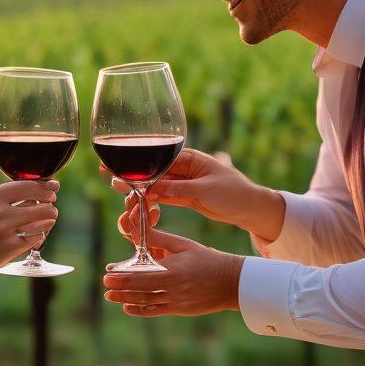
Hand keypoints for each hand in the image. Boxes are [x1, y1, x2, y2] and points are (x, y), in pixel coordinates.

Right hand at [0, 181, 58, 284]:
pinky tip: (35, 237)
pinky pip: (37, 237)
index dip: (45, 187)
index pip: (28, 185)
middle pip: (42, 202)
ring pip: (44, 220)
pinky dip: (39, 237)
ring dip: (49, 220)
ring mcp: (5, 230)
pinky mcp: (11, 247)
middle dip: (50, 205)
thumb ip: (5, 197)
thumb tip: (39, 188)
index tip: (53, 189)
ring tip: (48, 221)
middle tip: (51, 208)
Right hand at [103, 148, 284, 241]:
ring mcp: (183, 182)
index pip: (157, 159)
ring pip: (155, 185)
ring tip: (125, 198)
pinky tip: (141, 206)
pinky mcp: (185, 196)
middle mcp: (183, 167)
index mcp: (189, 157)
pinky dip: (152, 201)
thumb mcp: (205, 190)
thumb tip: (152, 189)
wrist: (250, 208)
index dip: (135, 164)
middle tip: (114, 184)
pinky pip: (163, 196)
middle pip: (152, 171)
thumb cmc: (233, 193)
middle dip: (133, 178)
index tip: (115, 168)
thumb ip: (177, 189)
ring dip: (141, 192)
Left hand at [103, 231, 243, 317]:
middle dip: (120, 288)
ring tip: (110, 298)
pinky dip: (141, 310)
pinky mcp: (180, 309)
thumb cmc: (206, 258)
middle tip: (105, 286)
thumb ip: (160, 240)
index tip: (108, 273)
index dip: (123, 275)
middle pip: (140, 289)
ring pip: (146, 301)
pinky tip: (128, 308)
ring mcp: (176, 300)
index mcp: (173, 268)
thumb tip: (139, 232)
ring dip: (126, 300)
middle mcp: (173, 286)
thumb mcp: (183, 245)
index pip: (142, 273)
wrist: (231, 282)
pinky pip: (156, 311)